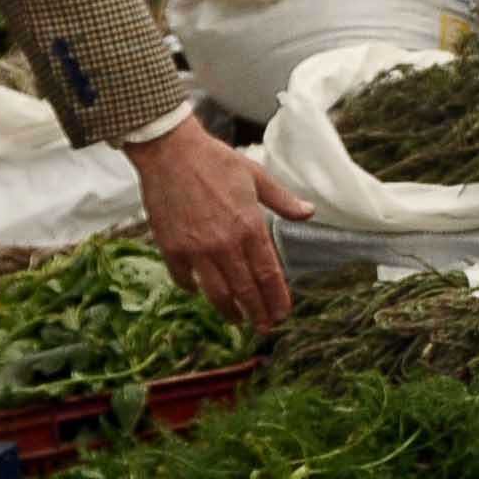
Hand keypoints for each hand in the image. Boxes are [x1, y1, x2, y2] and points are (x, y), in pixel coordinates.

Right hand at [129, 112, 308, 328]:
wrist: (170, 151)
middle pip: (245, 290)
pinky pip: (184, 279)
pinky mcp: (171, 247)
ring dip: (229, 311)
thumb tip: (308, 212)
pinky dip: (193, 289)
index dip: (277, 298)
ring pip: (216, 292)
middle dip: (257, 312)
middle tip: (264, 326)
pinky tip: (200, 292)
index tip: (282, 314)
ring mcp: (196, 249)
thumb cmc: (214, 160)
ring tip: (237, 320)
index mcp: (249, 227)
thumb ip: (282, 201)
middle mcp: (225, 244)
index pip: (269, 274)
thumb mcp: (256, 176)